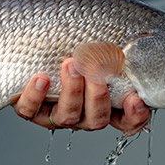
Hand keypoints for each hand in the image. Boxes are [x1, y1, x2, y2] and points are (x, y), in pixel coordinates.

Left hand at [14, 58, 150, 134]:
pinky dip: (36, 96)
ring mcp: (54, 113)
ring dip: (72, 91)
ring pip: (67, 116)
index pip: (126, 120)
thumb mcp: (100, 45)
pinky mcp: (29, 108)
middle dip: (98, 95)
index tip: (136, 99)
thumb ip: (119, 48)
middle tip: (95, 69)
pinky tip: (41, 78)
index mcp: (103, 104)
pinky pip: (29, 111)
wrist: (33, 45)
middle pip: (96, 119)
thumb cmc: (73, 46)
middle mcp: (81, 114)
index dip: (134, 116)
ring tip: (70, 64)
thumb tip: (135, 43)